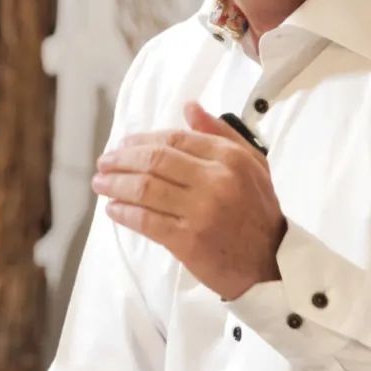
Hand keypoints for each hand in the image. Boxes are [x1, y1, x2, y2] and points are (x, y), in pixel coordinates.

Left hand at [92, 101, 285, 299]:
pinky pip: (146, 221)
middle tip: (104, 162)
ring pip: (146, 189)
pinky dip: (124, 213)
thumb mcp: (252, 164)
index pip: (176, 139)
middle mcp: (216, 180)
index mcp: (230, 158)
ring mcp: (201, 211)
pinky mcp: (188, 241)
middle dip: (122, 159)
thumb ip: (221, 133)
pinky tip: (113, 209)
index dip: (144, 140)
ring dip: (116, 184)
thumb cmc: (257, 212)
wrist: (271, 263)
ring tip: (100, 183)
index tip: (125, 144)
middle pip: (155, 160)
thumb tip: (190, 108)